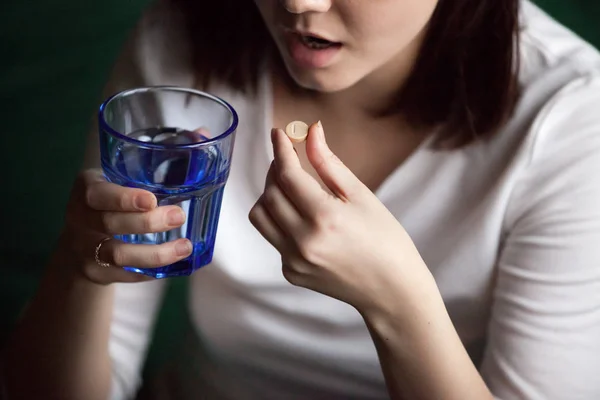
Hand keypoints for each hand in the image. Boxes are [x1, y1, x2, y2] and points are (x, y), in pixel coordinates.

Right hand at [57, 169, 192, 284]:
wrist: (80, 241)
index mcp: (86, 188)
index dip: (124, 198)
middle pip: (111, 223)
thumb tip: (200, 138)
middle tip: (179, 216)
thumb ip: (151, 167)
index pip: (99, 194)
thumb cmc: (112, 202)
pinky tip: (173, 263)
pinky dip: (151, 270)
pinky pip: (125, 275)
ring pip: (119, 254)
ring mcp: (85, 249)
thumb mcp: (118, 179)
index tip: (152, 200)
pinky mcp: (96, 272)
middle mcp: (80, 219)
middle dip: (148, 222)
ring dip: (156, 253)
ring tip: (184, 247)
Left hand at [249, 122, 430, 313]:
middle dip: (276, 170)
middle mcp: (303, 241)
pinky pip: (273, 237)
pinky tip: (303, 219)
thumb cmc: (385, 240)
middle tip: (290, 160)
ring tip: (291, 188)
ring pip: (261, 216)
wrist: (391, 290)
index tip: (279, 133)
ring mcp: (293, 260)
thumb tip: (311, 131)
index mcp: (324, 218)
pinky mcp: (291, 272)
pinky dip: (281, 220)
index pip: (287, 175)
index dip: (281, 150)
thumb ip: (329, 163)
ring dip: (270, 195)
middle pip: (270, 194)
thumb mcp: (361, 196)